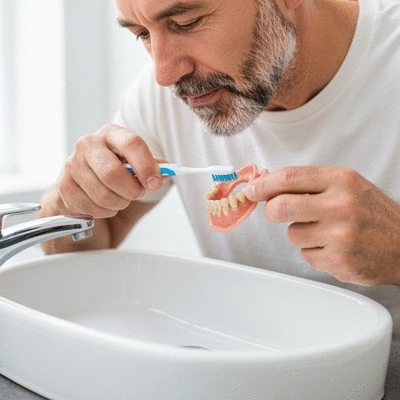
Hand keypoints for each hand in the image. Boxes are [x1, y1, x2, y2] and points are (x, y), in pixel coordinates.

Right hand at [57, 124, 164, 217]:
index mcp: (111, 134)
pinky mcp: (64, 186)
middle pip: (113, 173)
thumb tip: (167, 171)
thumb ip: (153, 167)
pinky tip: (104, 204)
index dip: (146, 166)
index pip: (131, 143)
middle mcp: (88, 144)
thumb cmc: (115, 172)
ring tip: (120, 199)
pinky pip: (92, 207)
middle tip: (136, 194)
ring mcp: (72, 164)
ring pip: (104, 195)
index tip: (155, 183)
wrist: (84, 187)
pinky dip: (105, 212)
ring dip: (119, 204)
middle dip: (131, 191)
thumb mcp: (136, 165)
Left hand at [246, 166, 399, 285]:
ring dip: (301, 233)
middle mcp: (340, 206)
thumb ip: (311, 184)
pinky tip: (333, 247)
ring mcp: (340, 236)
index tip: (253, 190)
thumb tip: (269, 187)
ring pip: (292, 234)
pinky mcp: (338, 261)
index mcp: (341, 181)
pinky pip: (305, 255)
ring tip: (326, 232)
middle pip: (280, 207)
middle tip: (278, 211)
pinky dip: (314, 251)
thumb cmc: (373, 213)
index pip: (289, 178)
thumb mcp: (348, 186)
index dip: (264, 185)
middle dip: (271, 211)